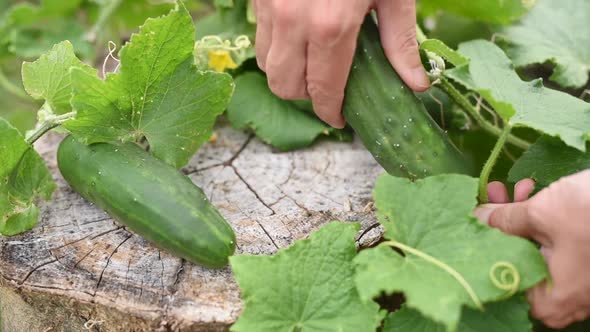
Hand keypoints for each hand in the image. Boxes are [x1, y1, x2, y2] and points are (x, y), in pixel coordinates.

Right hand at [252, 0, 429, 127]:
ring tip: (314, 62)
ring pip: (266, 65)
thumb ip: (400, 42)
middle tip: (329, 87)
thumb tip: (416, 84)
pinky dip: (277, 48)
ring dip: (288, 74)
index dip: (331, 111)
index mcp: (330, 26)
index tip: (340, 117)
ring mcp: (270, 6)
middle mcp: (292, 22)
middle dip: (307, 96)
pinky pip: (260, 37)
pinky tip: (300, 36)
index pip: (321, 90)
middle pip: (284, 86)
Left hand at [475, 170, 589, 328]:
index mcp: (549, 301)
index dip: (482, 244)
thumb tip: (476, 219)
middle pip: (516, 260)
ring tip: (514, 188)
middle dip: (503, 222)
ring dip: (521, 216)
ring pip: (535, 249)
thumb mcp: (540, 213)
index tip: (473, 217)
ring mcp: (580, 286)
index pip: (499, 278)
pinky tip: (533, 193)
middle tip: (493, 194)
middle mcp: (565, 302)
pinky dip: (543, 222)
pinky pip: (555, 247)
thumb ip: (503, 221)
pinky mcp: (588, 268)